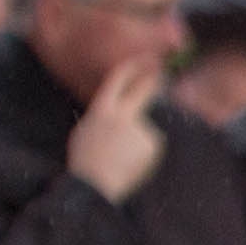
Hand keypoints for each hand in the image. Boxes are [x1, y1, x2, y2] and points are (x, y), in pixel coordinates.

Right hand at [63, 51, 167, 205]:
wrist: (96, 186)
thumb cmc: (86, 161)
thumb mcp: (85, 130)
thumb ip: (103, 116)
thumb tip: (117, 109)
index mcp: (101, 110)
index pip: (117, 80)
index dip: (131, 67)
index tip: (143, 58)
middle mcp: (122, 115)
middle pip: (141, 91)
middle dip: (151, 79)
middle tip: (160, 70)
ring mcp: (139, 129)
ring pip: (145, 129)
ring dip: (138, 142)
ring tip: (122, 159)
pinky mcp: (152, 144)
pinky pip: (151, 145)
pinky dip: (144, 154)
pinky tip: (132, 165)